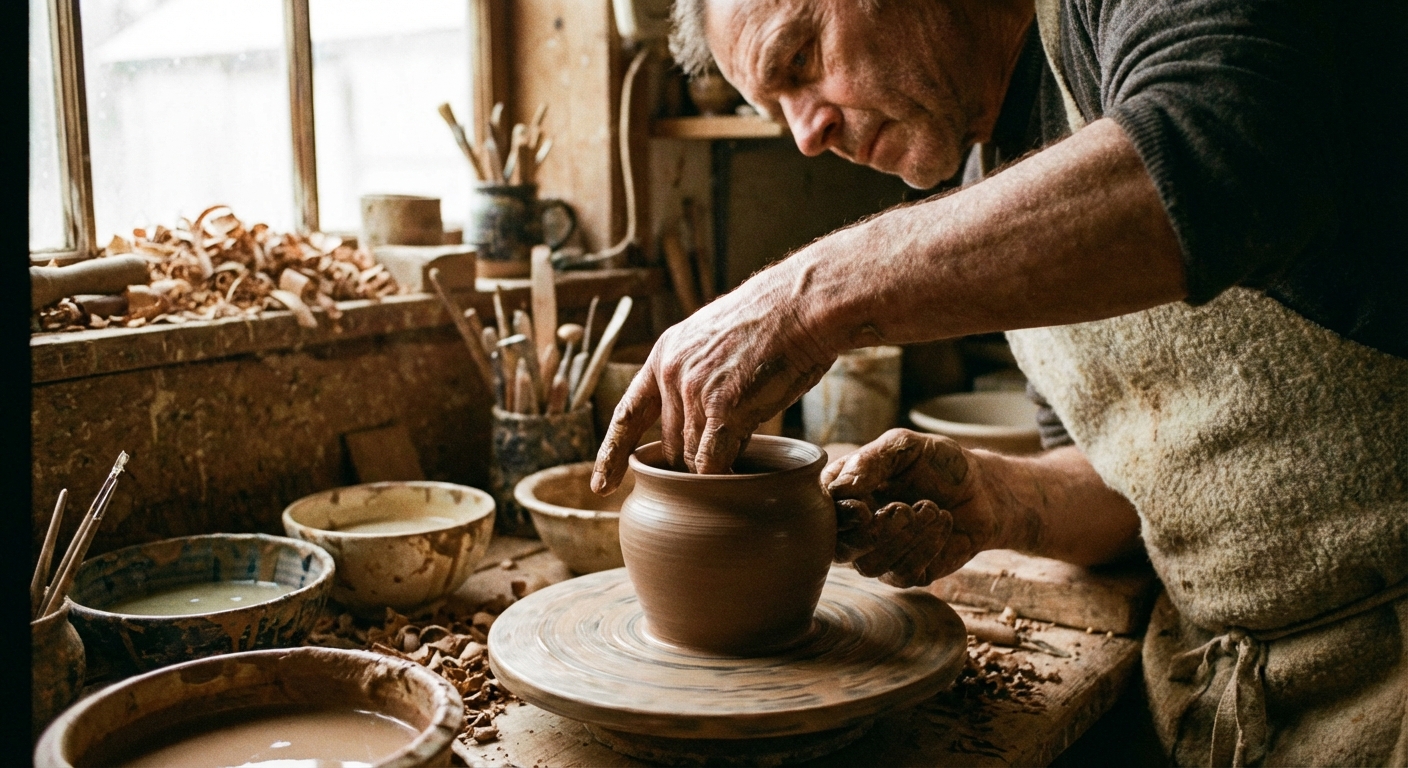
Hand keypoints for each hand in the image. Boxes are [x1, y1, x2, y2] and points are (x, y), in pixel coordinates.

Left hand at [591, 264, 835, 493]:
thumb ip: (696, 374)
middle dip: (696, 455)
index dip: (613, 453)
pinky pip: (713, 462)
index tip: (601, 486)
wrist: (800, 305)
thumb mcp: (715, 340)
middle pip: (672, 444)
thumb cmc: (772, 323)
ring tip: (752, 432)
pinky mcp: (723, 407)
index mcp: (664, 355)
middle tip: (733, 437)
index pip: (628, 414)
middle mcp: (670, 374)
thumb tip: (699, 421)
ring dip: (719, 461)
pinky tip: (740, 479)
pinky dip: (724, 477)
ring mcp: (694, 391)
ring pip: (694, 457)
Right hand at [824, 429, 1025, 586]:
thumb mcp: (906, 447)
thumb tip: (840, 489)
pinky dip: (926, 548)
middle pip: (840, 550)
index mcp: (845, 495)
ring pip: (870, 566)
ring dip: (904, 538)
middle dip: (872, 533)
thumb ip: (871, 460)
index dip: (840, 517)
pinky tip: (944, 521)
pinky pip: (903, 575)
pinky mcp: (908, 572)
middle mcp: (856, 528)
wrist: (982, 489)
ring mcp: (880, 553)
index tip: (864, 508)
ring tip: (932, 508)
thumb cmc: (938, 463)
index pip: (823, 516)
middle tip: (903, 508)